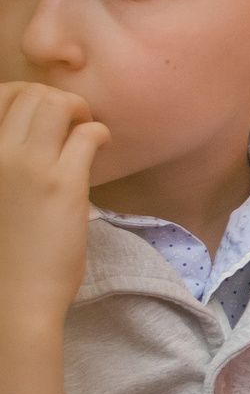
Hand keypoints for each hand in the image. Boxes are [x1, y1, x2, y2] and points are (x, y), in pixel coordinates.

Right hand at [0, 84, 109, 393]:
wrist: (9, 300)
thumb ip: (5, 164)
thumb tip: (25, 137)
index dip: (21, 97)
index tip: (37, 116)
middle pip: (28, 94)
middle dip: (53, 100)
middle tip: (67, 121)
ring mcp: (26, 165)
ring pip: (57, 104)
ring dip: (77, 111)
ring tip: (82, 131)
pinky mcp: (63, 183)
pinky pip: (87, 134)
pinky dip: (97, 133)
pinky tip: (97, 147)